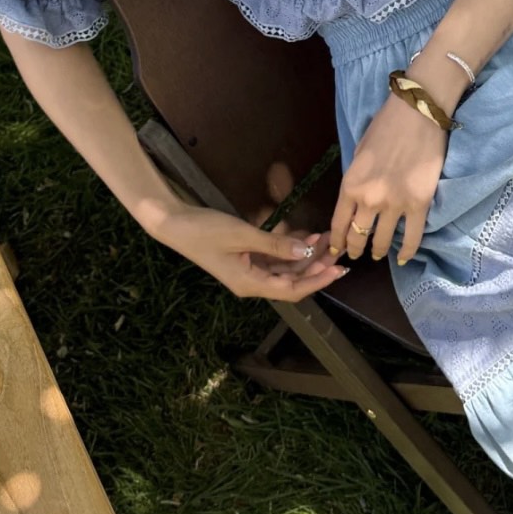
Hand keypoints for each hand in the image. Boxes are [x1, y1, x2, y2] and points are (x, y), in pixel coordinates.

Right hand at [153, 203, 348, 301]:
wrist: (174, 223)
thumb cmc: (205, 230)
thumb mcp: (243, 235)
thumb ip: (275, 245)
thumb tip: (307, 251)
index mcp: (250, 284)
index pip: (293, 290)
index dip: (317, 280)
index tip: (338, 270)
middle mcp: (252, 282)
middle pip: (292, 280)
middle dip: (316, 266)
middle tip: (338, 250)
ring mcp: (248, 270)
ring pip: (285, 268)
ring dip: (305, 256)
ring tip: (326, 239)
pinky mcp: (244, 258)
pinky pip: (273, 258)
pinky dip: (289, 249)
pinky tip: (305, 236)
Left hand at [330, 91, 447, 265]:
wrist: (417, 114)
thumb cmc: (385, 127)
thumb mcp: (358, 154)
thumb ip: (355, 181)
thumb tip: (355, 202)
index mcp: (350, 185)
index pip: (339, 223)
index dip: (336, 241)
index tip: (336, 249)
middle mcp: (370, 200)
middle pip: (358, 236)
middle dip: (354, 249)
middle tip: (356, 254)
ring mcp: (395, 205)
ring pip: (383, 241)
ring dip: (378, 251)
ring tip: (378, 254)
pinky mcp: (419, 205)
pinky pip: (412, 237)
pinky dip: (407, 251)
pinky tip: (402, 257)